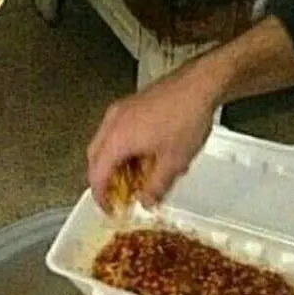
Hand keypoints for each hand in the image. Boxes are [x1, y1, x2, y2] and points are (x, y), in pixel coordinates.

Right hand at [86, 59, 220, 209]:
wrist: (198, 86)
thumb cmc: (186, 118)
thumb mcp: (174, 163)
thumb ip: (156, 187)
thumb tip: (147, 201)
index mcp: (118, 139)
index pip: (97, 174)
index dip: (100, 196)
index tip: (108, 208)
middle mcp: (112, 122)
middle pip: (95, 157)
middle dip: (103, 179)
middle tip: (117, 195)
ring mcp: (120, 110)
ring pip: (104, 143)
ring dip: (113, 163)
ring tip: (134, 178)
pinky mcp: (130, 104)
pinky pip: (115, 131)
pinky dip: (121, 148)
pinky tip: (141, 156)